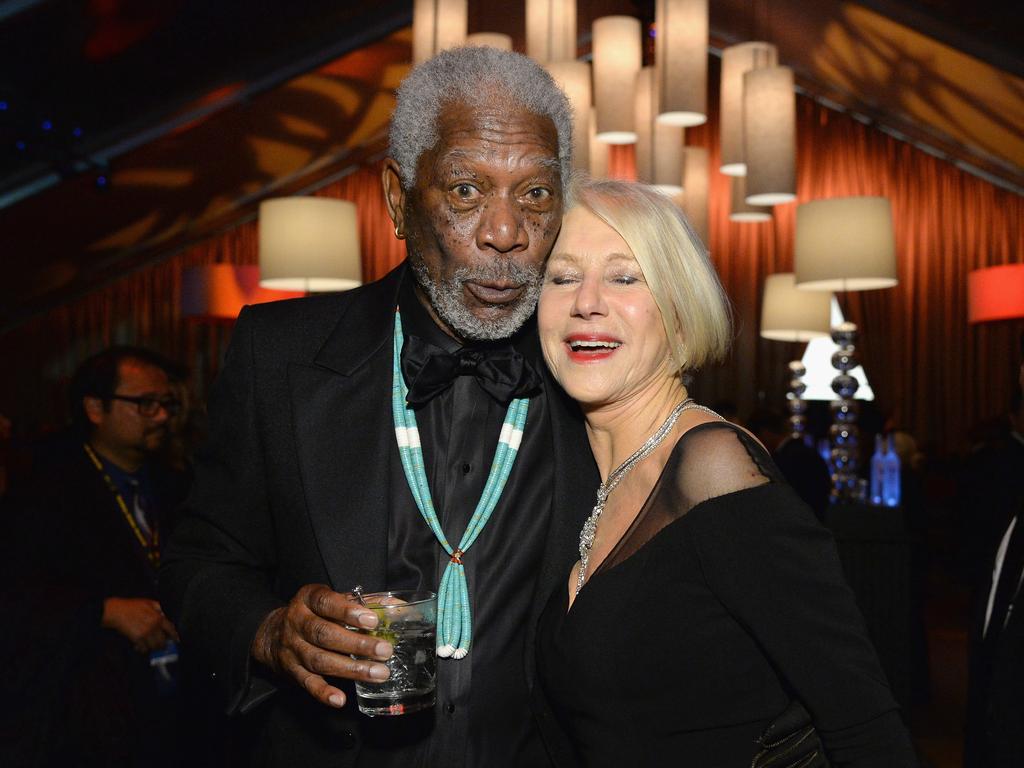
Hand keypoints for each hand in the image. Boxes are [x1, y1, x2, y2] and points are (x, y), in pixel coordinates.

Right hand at [102, 597, 178, 652]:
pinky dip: (142, 649)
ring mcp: (145, 634)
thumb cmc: (131, 606)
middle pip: (162, 641)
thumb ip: (159, 609)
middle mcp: (154, 626)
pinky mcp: (137, 639)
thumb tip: (165, 615)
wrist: (117, 612)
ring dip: (152, 647)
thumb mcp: (149, 602)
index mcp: (158, 617)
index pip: (170, 628)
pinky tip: (140, 647)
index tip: (176, 640)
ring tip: (151, 646)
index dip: (174, 635)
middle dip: (162, 644)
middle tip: (161, 646)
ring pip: (153, 646)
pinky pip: (143, 648)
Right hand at [251, 584, 392, 708]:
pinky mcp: (292, 671)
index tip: (373, 620)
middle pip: (325, 634)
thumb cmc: (312, 614)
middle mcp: (297, 622)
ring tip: (378, 673)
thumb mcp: (329, 600)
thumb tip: (395, 604)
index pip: (326, 603)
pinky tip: (340, 699)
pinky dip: (323, 692)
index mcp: (308, 600)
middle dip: (357, 644)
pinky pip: (307, 683)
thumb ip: (360, 602)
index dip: (348, 612)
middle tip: (384, 650)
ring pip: (320, 660)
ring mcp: (292, 648)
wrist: (271, 634)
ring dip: (350, 669)